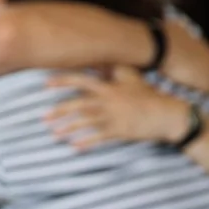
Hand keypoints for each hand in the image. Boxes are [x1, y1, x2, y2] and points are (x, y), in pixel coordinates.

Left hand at [45, 67, 189, 149]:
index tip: (45, 84)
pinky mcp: (119, 130)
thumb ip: (114, 70)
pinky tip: (74, 147)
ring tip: (54, 135)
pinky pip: (98, 137)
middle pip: (78, 103)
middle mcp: (108, 100)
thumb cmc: (147, 95)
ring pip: (85, 121)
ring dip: (68, 128)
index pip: (81, 81)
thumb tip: (101, 60)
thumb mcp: (132, 78)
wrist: (165, 114)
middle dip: (59, 110)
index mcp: (109, 86)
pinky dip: (86, 142)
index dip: (63, 81)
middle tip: (43, 117)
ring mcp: (113, 115)